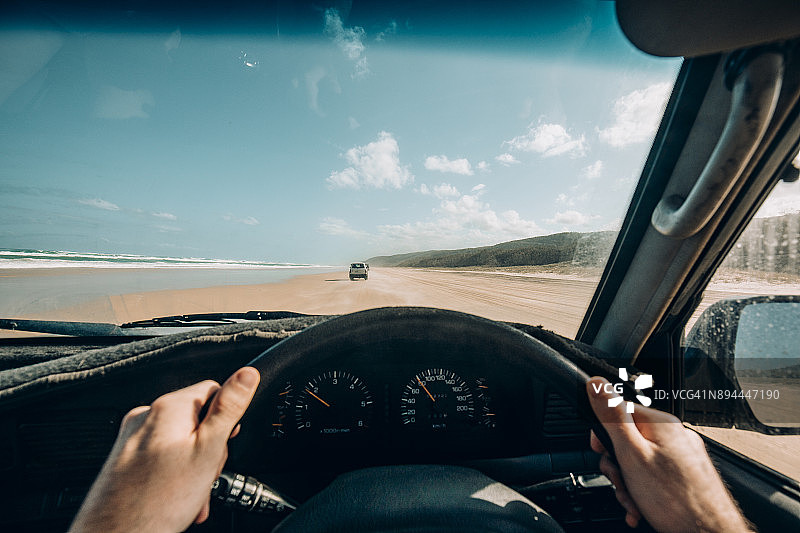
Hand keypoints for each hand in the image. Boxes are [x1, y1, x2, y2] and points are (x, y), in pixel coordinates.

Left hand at [69, 367, 260, 532]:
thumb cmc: (158, 501)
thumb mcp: (208, 450)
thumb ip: (229, 408)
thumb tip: (247, 375)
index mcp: (168, 408)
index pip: (212, 391)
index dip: (226, 419)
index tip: (225, 442)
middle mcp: (145, 417)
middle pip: (196, 419)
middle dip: (208, 449)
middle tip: (206, 474)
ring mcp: (132, 438)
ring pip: (180, 442)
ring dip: (194, 467)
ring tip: (192, 493)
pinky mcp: (126, 459)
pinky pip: (162, 458)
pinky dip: (175, 475)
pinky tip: (178, 497)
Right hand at [587, 376, 752, 532]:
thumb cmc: (676, 500)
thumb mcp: (631, 454)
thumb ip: (612, 418)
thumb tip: (596, 383)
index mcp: (661, 424)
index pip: (620, 411)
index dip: (604, 433)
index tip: (601, 450)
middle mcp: (675, 436)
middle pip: (628, 439)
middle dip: (617, 465)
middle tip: (620, 481)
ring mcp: (682, 457)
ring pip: (640, 461)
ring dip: (629, 482)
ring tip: (633, 500)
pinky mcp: (686, 476)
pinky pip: (654, 476)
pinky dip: (643, 491)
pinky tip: (642, 506)